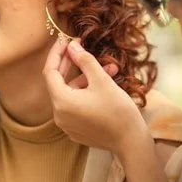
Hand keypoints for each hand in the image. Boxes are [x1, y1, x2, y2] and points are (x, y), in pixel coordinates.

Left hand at [42, 39, 149, 157]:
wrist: (131, 142)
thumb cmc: (118, 110)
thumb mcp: (102, 80)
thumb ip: (84, 60)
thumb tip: (72, 46)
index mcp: (62, 102)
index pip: (50, 72)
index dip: (56, 54)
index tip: (65, 40)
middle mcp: (59, 115)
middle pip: (59, 83)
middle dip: (71, 64)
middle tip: (80, 47)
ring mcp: (67, 125)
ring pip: (71, 93)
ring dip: (86, 78)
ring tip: (108, 68)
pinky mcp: (76, 130)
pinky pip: (76, 105)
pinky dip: (86, 92)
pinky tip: (104, 84)